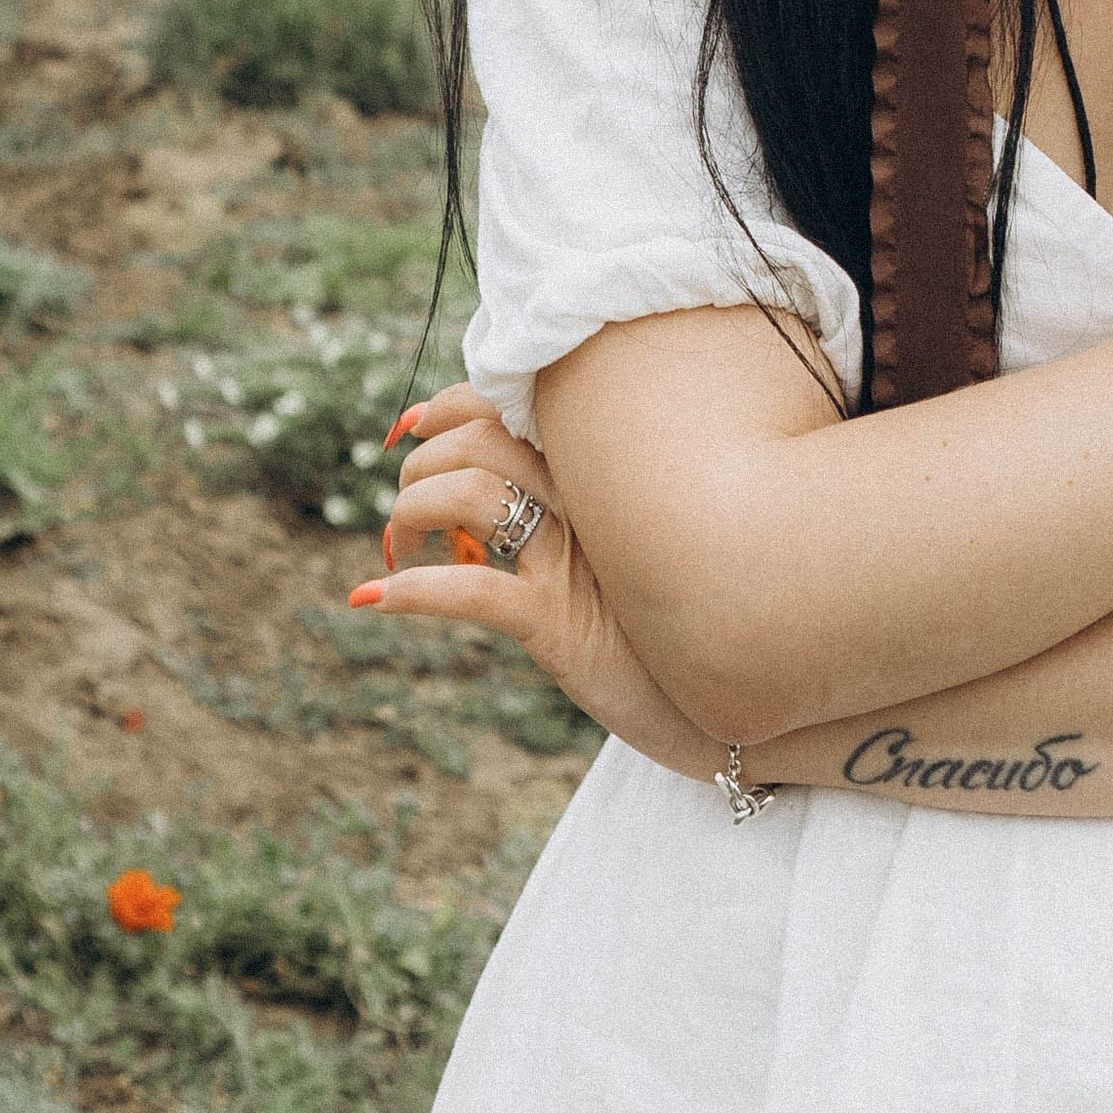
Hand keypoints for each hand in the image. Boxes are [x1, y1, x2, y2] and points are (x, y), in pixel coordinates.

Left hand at [347, 385, 721, 779]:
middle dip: (418, 468)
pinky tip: (374, 599)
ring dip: (407, 513)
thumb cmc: (676, 631)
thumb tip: (498, 496)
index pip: (513, 405)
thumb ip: (584, 514)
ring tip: (392, 549)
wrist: (738, 707)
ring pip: (471, 494)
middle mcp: (592, 503)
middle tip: (403, 521)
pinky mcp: (567, 627)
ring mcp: (580, 563)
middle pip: (479, 440)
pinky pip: (478, 591)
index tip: (406, 429)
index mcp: (604, 476)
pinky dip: (414, 590)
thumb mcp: (627, 561)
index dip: (446, 406)